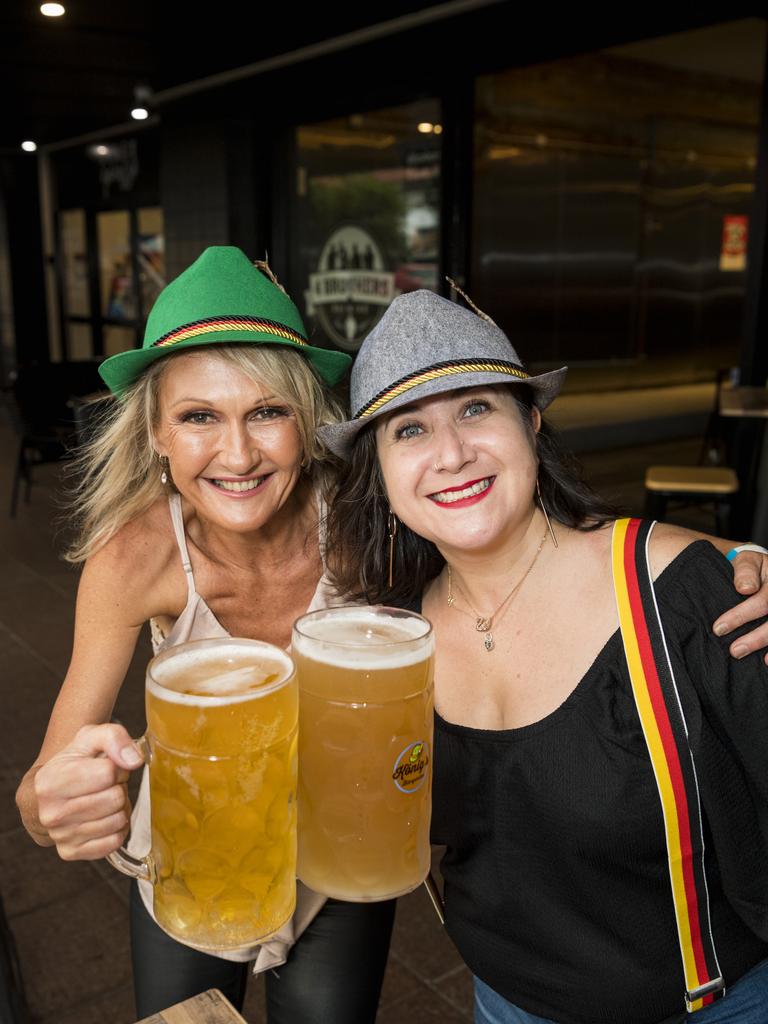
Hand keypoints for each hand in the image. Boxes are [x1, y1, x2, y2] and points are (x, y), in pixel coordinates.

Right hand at [34, 723, 143, 860]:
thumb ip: (114, 738)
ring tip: (106, 798)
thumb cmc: (75, 762)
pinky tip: (105, 816)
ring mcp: (60, 836)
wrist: (52, 791)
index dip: (117, 767)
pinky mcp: (71, 852)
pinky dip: (117, 828)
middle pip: (115, 798)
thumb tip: (133, 760)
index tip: (107, 766)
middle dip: (119, 787)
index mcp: (51, 781)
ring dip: (120, 808)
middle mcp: (51, 813)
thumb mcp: (91, 737)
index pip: (108, 773)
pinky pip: (114, 842)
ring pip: (117, 821)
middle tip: (108, 785)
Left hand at [713, 549, 767, 662]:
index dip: (741, 616)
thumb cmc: (752, 567)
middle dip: (756, 638)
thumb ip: (745, 571)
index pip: (763, 601)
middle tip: (733, 650)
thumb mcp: (747, 560)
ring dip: (764, 644)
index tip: (718, 628)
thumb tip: (744, 588)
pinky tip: (767, 661)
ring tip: (744, 655)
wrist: (762, 570)